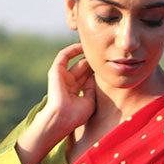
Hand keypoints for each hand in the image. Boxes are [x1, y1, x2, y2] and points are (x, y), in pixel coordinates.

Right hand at [14, 44, 95, 163]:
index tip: (107, 64)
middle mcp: (68, 83)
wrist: (62, 118)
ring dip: (83, 53)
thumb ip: (92, 88)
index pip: (87, 77)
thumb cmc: (76, 115)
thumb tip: (95, 75)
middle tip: (104, 53)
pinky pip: (64, 56)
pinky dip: (72, 49)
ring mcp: (62, 77)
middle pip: (82, 68)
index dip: (96, 70)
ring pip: (75, 61)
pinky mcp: (56, 71)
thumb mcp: (90, 101)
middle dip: (92, 61)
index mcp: (75, 92)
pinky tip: (82, 45)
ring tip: (94, 46)